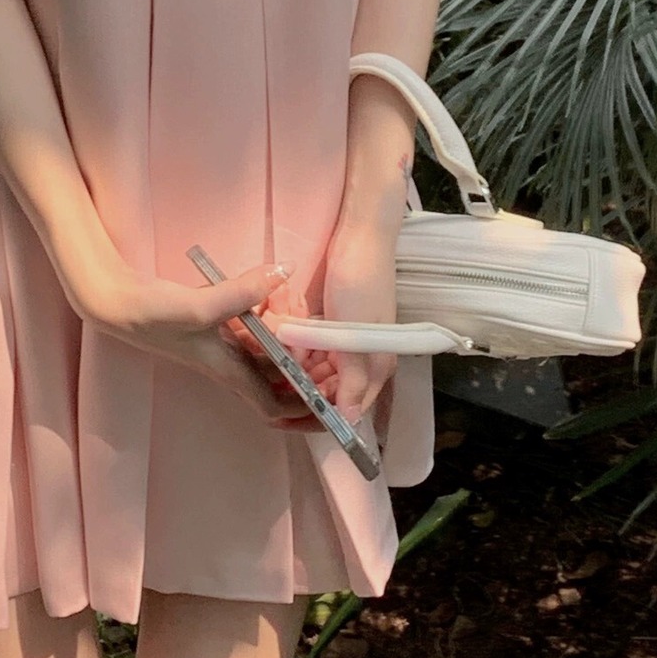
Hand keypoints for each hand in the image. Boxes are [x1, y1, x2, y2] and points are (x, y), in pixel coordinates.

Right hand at [80, 259, 329, 428]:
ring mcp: (224, 347)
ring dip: (293, 350)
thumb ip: (243, 291)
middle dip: (308, 379)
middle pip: (279, 385)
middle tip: (335, 360)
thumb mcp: (201, 305)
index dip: (306, 413)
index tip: (333, 404)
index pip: (274, 408)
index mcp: (230, 372)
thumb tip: (283, 271)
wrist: (117, 303)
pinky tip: (281, 301)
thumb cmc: (153, 316)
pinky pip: (256, 334)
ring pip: (270, 358)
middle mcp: (230, 364)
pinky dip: (272, 325)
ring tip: (316, 331)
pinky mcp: (217, 327)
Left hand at [262, 220, 398, 434]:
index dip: (322, 410)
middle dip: (305, 382)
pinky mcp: (338, 325)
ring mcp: (351, 342)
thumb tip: (350, 420)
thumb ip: (352, 377)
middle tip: (279, 369)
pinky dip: (302, 343)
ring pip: (320, 368)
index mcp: (377, 366)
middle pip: (333, 389)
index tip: (291, 405)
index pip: (350, 407)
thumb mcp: (354, 334)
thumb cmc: (360, 284)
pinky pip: (317, 346)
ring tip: (279, 347)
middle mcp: (366, 360)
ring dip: (300, 361)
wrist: (361, 236)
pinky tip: (285, 332)